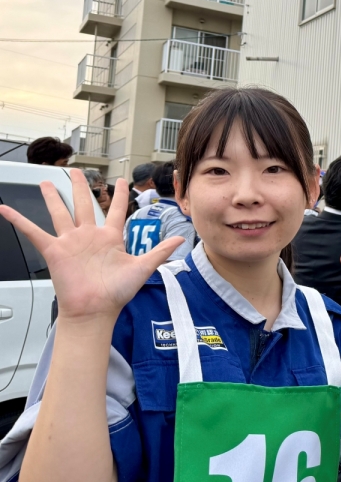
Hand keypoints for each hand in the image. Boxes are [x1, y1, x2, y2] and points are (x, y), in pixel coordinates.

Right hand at [0, 171, 183, 323]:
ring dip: (53, 197)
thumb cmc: (117, 293)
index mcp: (110, 238)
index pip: (117, 210)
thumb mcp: (143, 268)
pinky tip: (6, 208)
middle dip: (81, 187)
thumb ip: (160, 251)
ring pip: (61, 213)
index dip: (120, 195)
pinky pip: (33, 232)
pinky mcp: (54, 250)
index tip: (120, 180)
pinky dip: (19, 220)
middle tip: (76, 171)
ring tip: (46, 181)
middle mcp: (89, 236)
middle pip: (85, 205)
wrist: (96, 310)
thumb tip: (181, 239)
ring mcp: (71, 242)